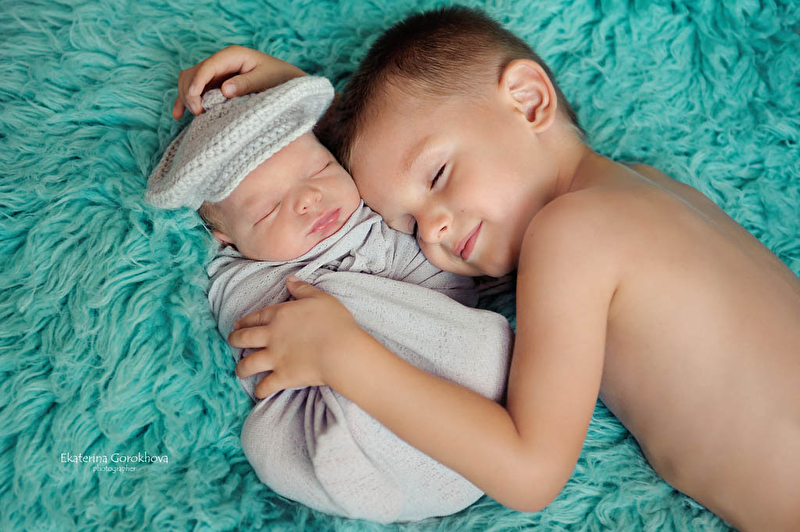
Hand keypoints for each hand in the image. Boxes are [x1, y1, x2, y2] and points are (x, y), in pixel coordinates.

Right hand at [172, 45, 306, 118]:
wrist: (287, 81)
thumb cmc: (279, 78)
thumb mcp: (266, 80)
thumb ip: (246, 84)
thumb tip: (224, 90)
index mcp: (232, 55)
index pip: (207, 67)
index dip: (197, 83)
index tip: (195, 101)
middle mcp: (221, 62)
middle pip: (193, 73)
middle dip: (190, 92)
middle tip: (199, 113)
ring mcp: (216, 73)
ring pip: (189, 81)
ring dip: (186, 97)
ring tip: (197, 115)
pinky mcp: (214, 85)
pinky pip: (194, 90)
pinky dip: (185, 101)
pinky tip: (178, 115)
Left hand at [228, 277, 363, 398]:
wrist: (341, 351)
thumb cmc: (335, 322)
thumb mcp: (320, 298)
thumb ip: (302, 289)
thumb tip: (289, 279)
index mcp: (279, 315)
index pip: (254, 317)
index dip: (244, 321)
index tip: (238, 325)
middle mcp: (271, 336)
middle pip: (243, 339)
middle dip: (234, 341)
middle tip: (233, 342)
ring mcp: (275, 358)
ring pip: (247, 364)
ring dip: (241, 368)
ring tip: (241, 371)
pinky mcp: (282, 377)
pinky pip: (264, 386)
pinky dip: (260, 390)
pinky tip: (259, 391)